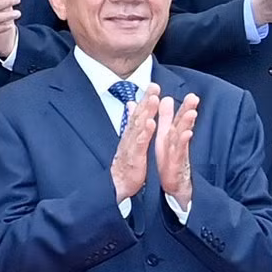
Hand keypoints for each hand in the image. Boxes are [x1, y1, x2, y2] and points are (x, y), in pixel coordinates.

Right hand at [111, 85, 158, 203]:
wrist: (117, 186)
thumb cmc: (125, 164)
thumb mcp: (129, 141)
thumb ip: (132, 123)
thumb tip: (131, 106)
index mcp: (131, 134)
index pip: (139, 113)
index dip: (146, 98)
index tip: (153, 85)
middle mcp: (130, 137)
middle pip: (138, 115)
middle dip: (146, 99)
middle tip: (154, 85)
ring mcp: (131, 146)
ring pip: (138, 126)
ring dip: (146, 111)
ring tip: (154, 98)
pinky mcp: (133, 157)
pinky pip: (139, 143)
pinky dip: (145, 133)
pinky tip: (151, 123)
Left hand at [154, 92, 198, 211]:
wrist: (172, 186)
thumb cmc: (169, 161)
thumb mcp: (165, 139)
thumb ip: (166, 120)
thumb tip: (166, 100)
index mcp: (172, 136)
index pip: (179, 119)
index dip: (184, 107)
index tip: (190, 94)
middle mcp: (177, 143)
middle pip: (183, 125)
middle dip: (188, 111)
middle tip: (194, 98)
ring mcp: (178, 153)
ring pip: (182, 136)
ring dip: (186, 124)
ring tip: (191, 113)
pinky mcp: (175, 164)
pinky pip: (179, 152)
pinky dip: (182, 142)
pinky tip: (186, 134)